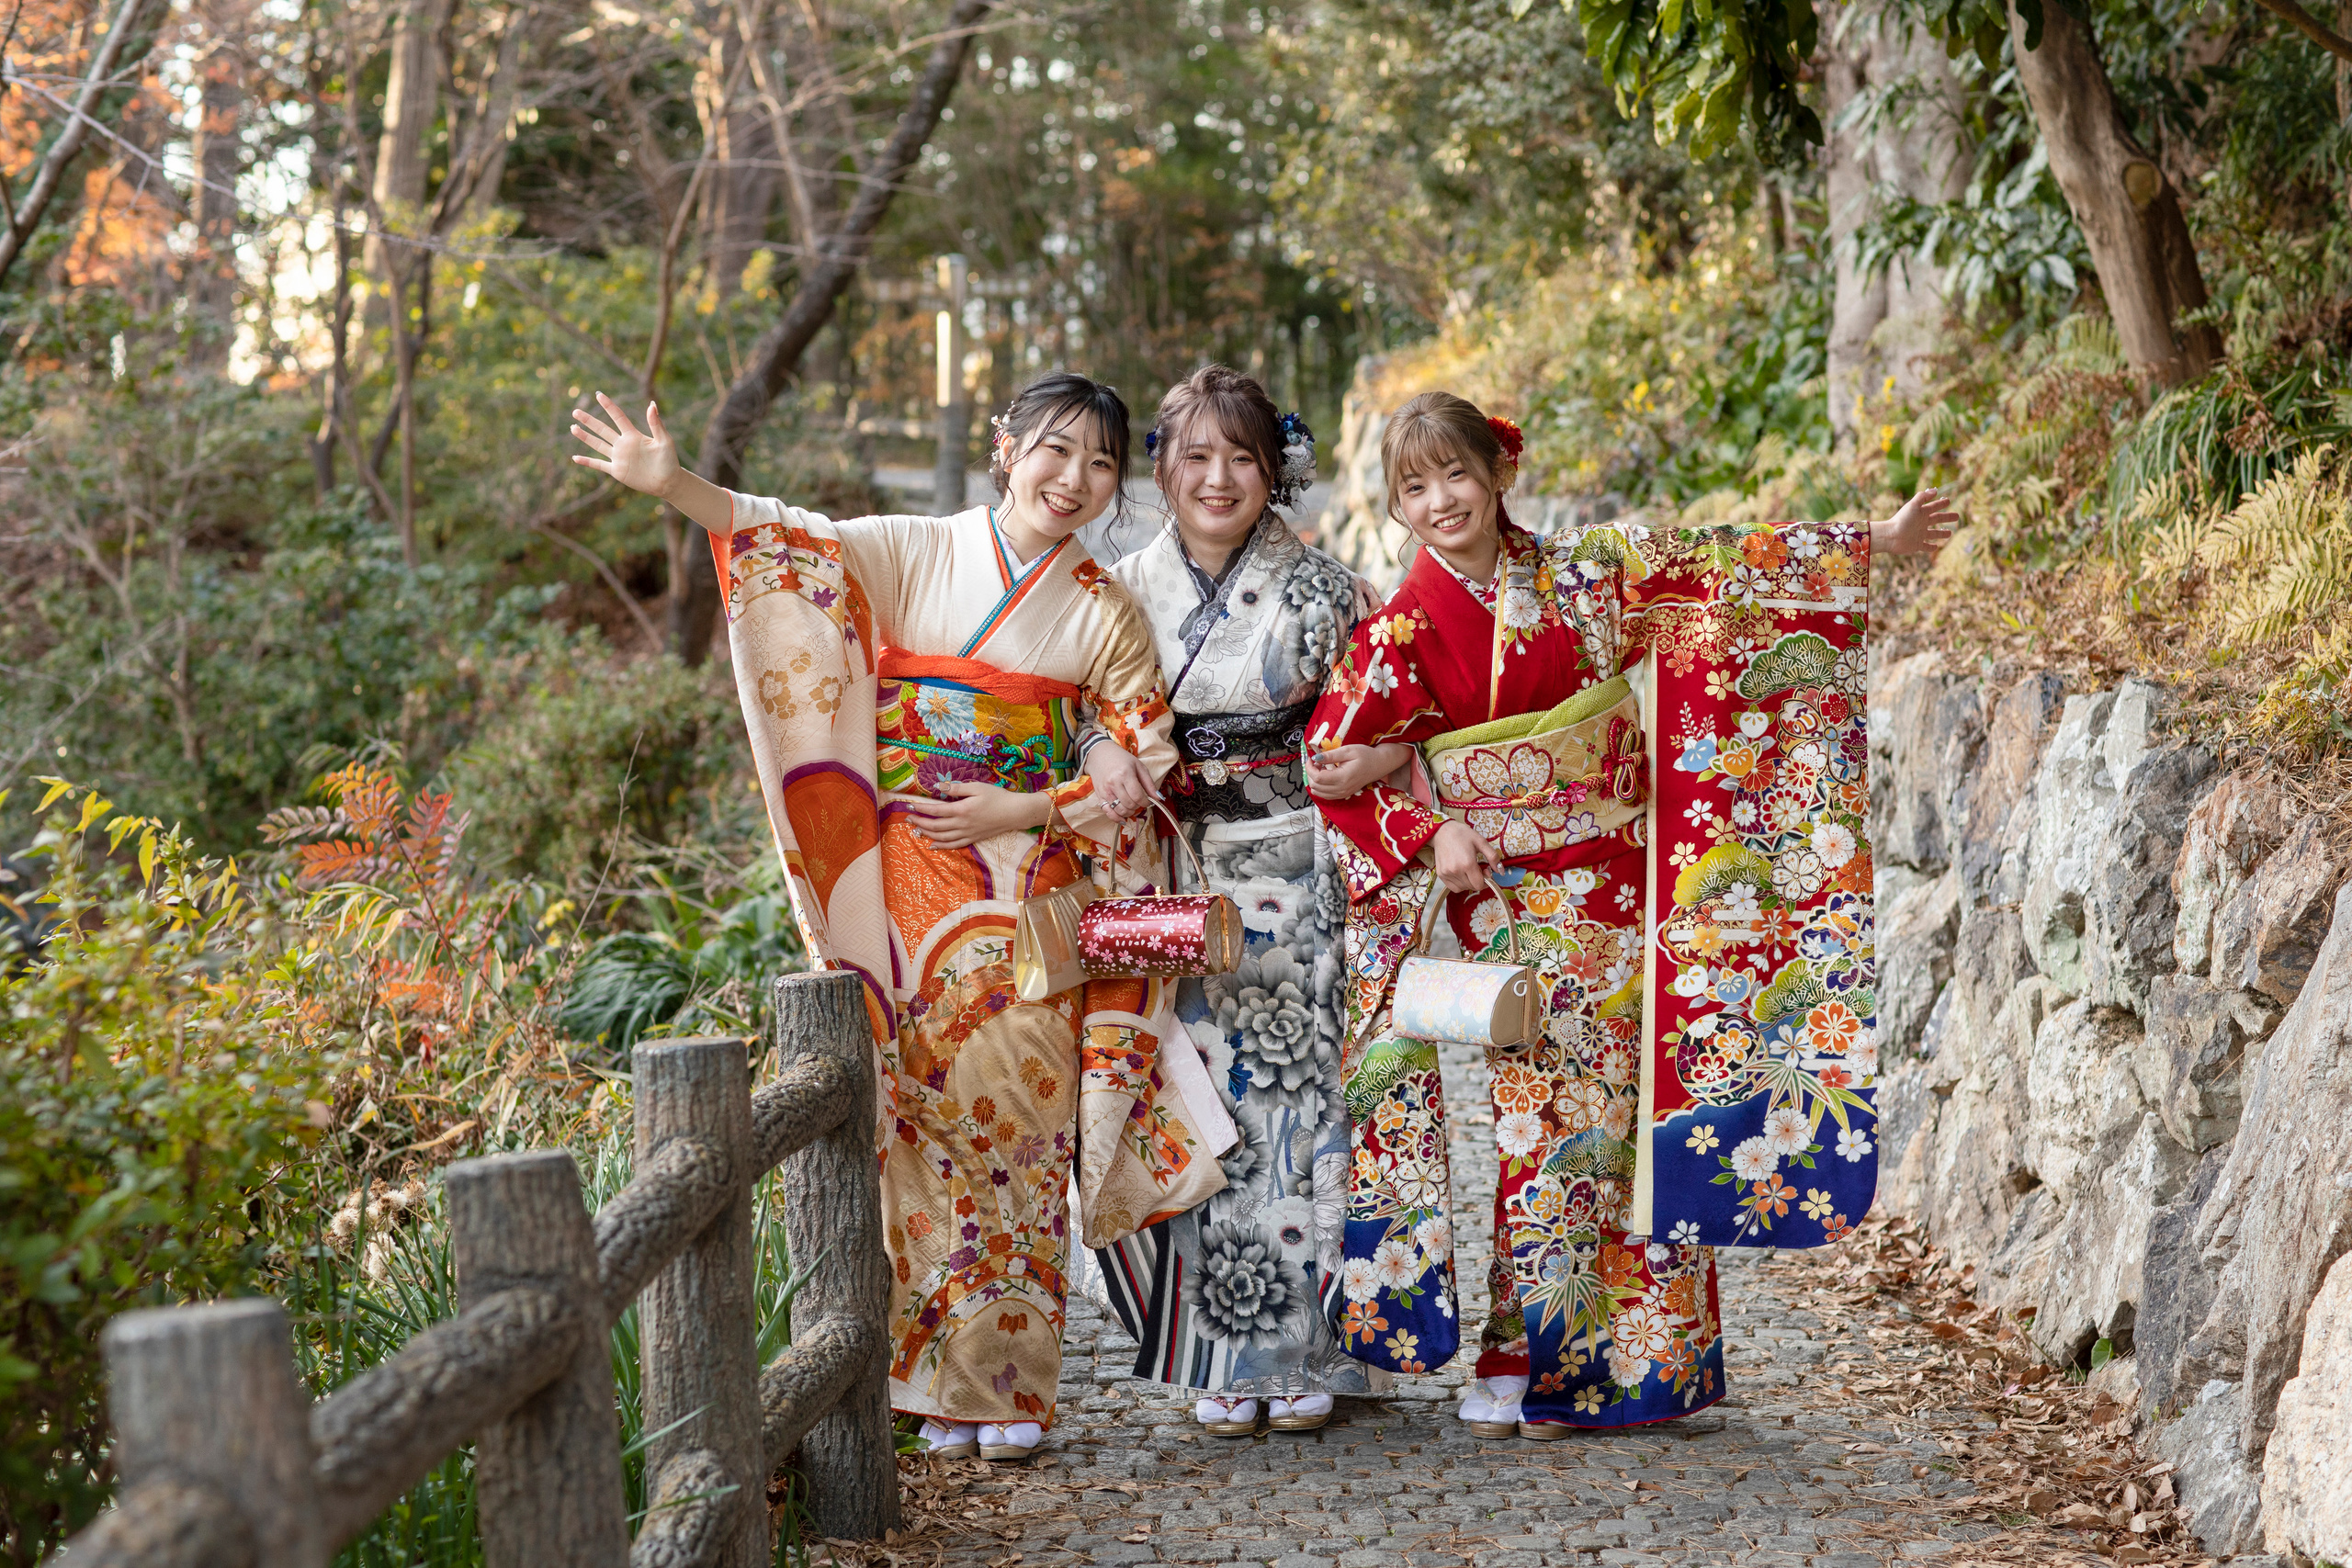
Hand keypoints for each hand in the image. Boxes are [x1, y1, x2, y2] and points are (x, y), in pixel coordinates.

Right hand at [571, 393, 681, 499]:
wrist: (668, 481)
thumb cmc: (669, 460)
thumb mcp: (664, 440)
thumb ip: (656, 423)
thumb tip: (652, 404)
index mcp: (633, 435)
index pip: (618, 417)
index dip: (609, 406)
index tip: (598, 395)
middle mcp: (623, 444)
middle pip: (602, 429)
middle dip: (589, 421)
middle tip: (575, 411)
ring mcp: (619, 457)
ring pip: (598, 444)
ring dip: (585, 437)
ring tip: (572, 427)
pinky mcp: (617, 471)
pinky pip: (599, 465)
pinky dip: (587, 462)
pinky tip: (575, 458)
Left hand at [901, 781, 1047, 848]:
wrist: (1014, 813)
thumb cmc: (997, 797)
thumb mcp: (977, 787)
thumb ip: (956, 788)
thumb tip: (938, 787)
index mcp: (962, 810)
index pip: (936, 810)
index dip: (921, 809)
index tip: (910, 806)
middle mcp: (962, 824)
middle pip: (935, 826)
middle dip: (919, 822)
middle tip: (908, 818)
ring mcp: (967, 834)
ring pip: (942, 838)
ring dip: (927, 834)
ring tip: (916, 829)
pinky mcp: (972, 839)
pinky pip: (953, 845)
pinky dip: (941, 846)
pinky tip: (932, 845)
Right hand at [1083, 741, 1157, 821]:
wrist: (1099, 754)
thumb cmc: (1121, 759)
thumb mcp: (1138, 766)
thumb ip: (1149, 783)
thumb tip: (1158, 798)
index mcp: (1125, 774)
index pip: (1137, 796)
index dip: (1145, 802)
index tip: (1147, 801)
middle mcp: (1114, 783)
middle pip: (1129, 804)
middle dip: (1138, 806)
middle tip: (1139, 802)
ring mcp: (1105, 791)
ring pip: (1120, 810)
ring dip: (1129, 812)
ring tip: (1132, 807)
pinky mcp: (1099, 796)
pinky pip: (1107, 812)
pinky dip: (1116, 818)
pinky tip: (1123, 819)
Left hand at [1307, 742, 1409, 800]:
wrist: (1379, 764)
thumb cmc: (1366, 755)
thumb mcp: (1348, 750)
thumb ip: (1330, 755)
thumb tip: (1315, 758)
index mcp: (1343, 778)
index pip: (1318, 778)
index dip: (1309, 768)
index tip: (1311, 758)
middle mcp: (1342, 789)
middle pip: (1316, 787)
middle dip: (1310, 774)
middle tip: (1315, 762)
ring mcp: (1343, 794)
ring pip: (1318, 793)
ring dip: (1315, 781)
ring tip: (1320, 768)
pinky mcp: (1343, 794)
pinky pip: (1325, 795)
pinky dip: (1320, 786)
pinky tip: (1325, 775)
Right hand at [1428, 820, 1503, 894]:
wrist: (1442, 831)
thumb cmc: (1462, 835)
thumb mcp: (1481, 842)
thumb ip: (1493, 857)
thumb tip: (1500, 871)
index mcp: (1467, 864)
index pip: (1479, 885)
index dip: (1486, 880)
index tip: (1486, 870)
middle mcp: (1456, 871)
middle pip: (1472, 887)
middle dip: (1478, 880)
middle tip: (1477, 868)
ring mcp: (1446, 874)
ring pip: (1463, 888)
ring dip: (1469, 882)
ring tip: (1468, 870)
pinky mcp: (1441, 875)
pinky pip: (1454, 888)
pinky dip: (1460, 884)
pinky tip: (1461, 874)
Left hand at [1871, 486, 1957, 557]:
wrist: (1891, 536)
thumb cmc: (1902, 520)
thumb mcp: (1913, 505)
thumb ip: (1922, 497)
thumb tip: (1935, 490)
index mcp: (1921, 513)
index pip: (1934, 507)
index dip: (1941, 503)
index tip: (1948, 500)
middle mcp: (1921, 523)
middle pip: (1937, 519)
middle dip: (1947, 517)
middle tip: (1957, 516)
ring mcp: (1919, 534)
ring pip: (1933, 534)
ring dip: (1941, 533)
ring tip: (1950, 533)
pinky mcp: (1917, 545)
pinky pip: (1925, 547)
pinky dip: (1931, 547)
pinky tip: (1936, 547)